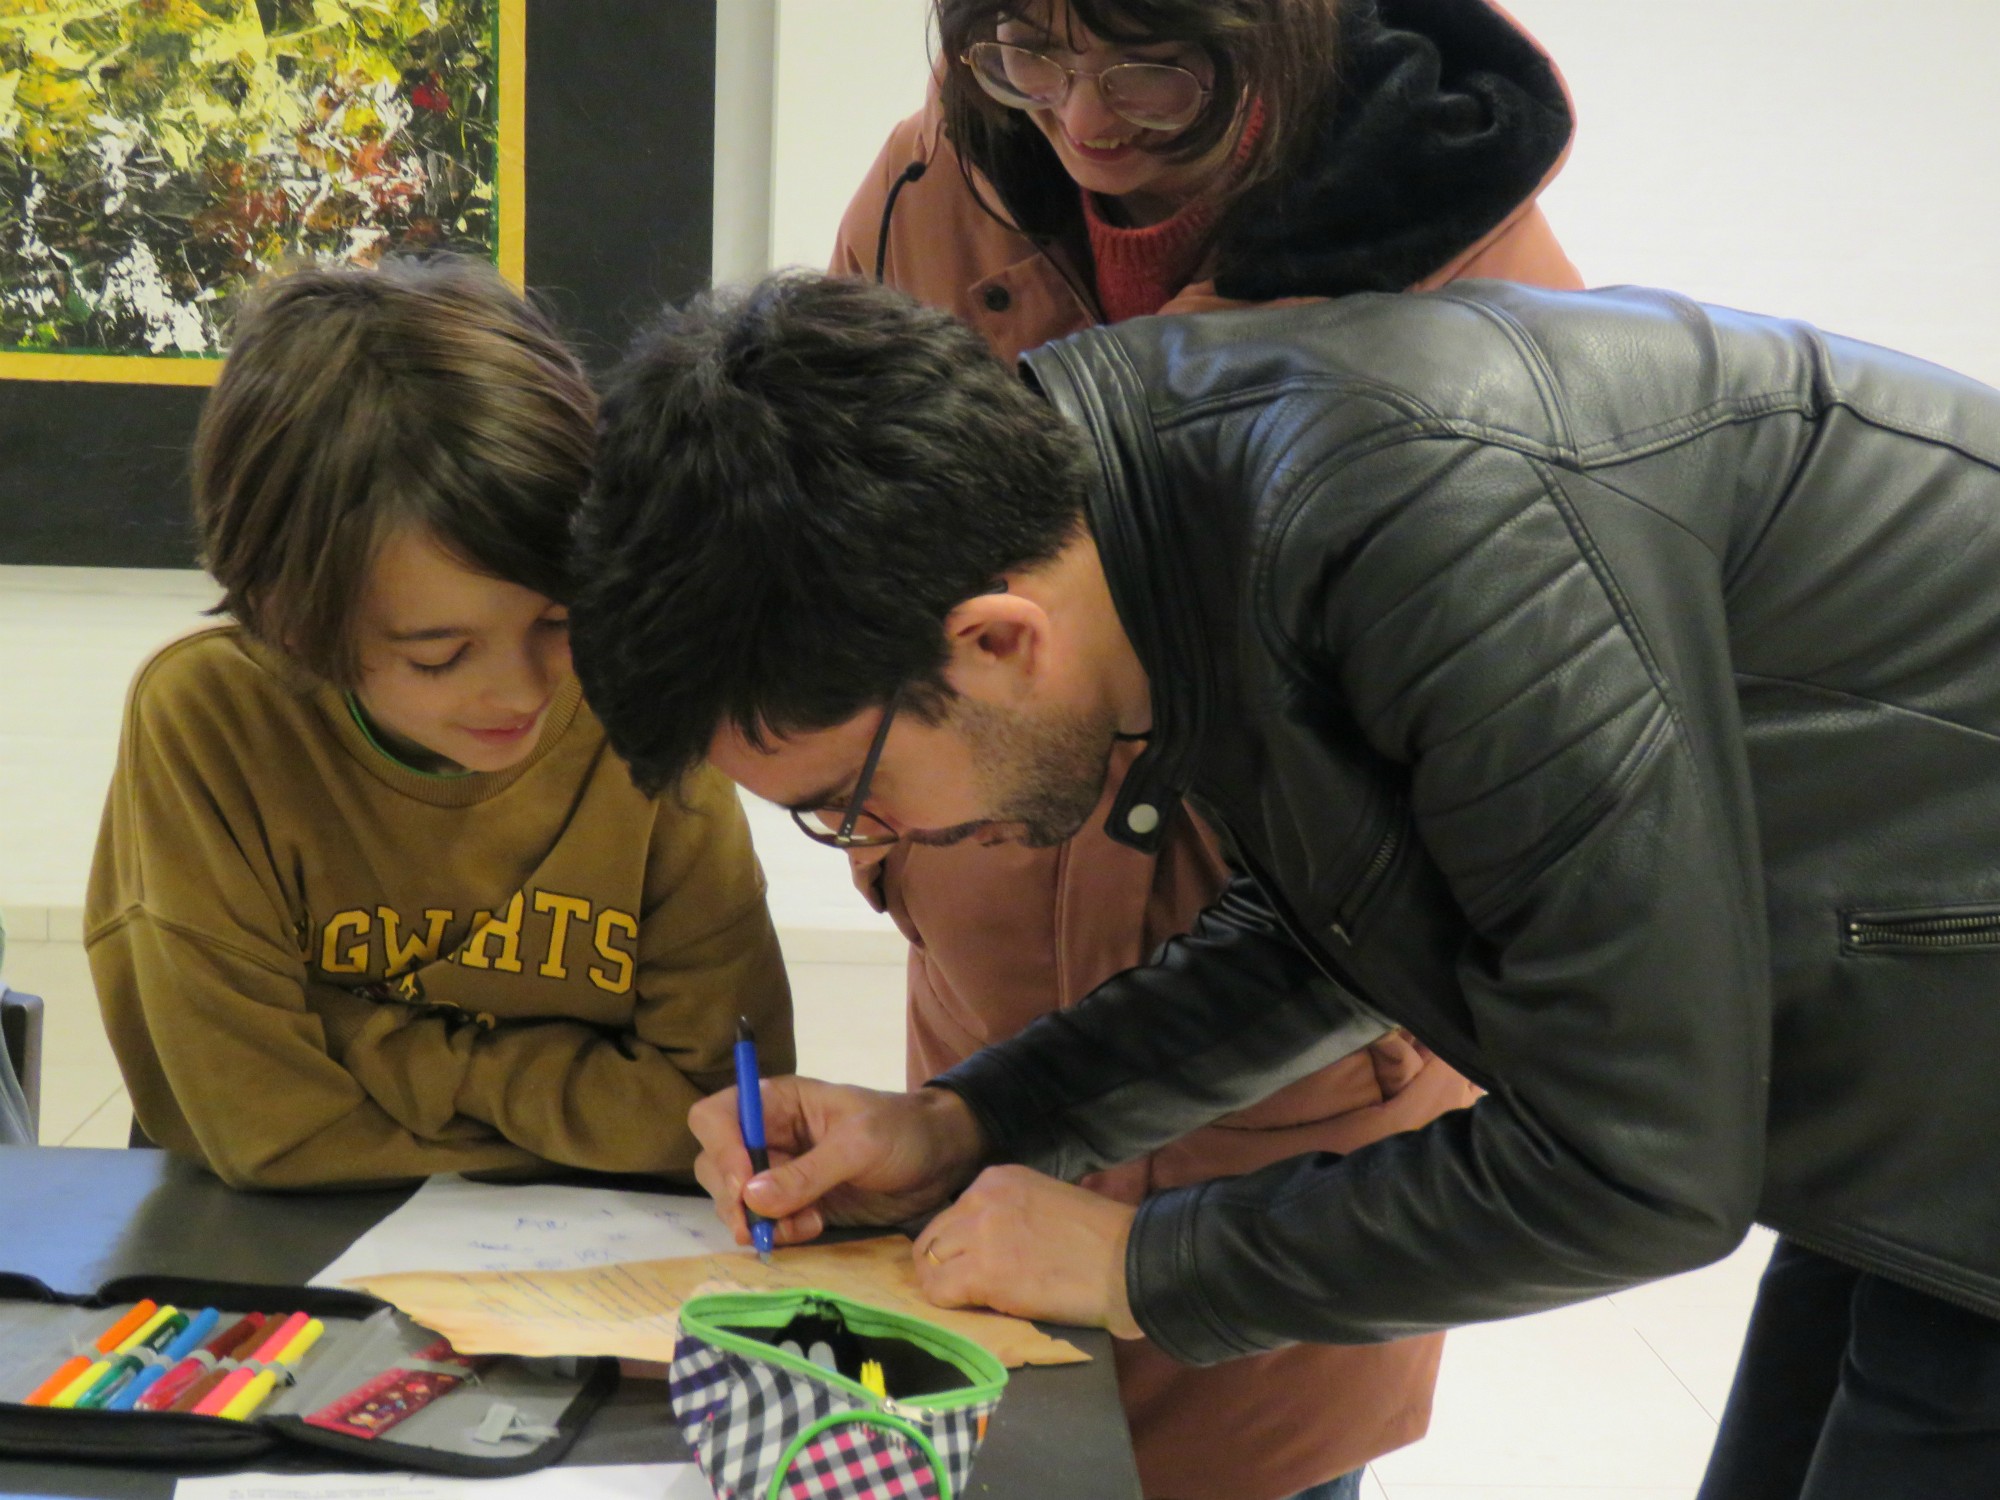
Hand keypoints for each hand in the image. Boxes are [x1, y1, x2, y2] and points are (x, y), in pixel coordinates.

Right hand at [690, 1078, 985, 1246]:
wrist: (941, 1161)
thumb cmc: (904, 1132)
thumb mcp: (860, 1144)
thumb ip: (808, 1171)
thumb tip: (751, 1197)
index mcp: (779, 1103)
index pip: (716, 1117)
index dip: (721, 1151)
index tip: (744, 1187)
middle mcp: (770, 1136)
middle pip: (716, 1164)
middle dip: (733, 1198)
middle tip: (761, 1225)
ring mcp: (781, 1172)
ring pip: (735, 1200)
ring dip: (759, 1220)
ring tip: (806, 1224)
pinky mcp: (796, 1204)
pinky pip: (765, 1222)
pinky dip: (779, 1232)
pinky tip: (813, 1228)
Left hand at [913, 1166, 1141, 1337]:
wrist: (1127, 1262)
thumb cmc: (1100, 1239)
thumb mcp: (1045, 1202)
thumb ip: (1010, 1213)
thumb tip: (984, 1243)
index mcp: (998, 1178)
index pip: (953, 1213)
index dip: (959, 1244)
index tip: (974, 1264)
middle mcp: (982, 1197)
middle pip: (934, 1236)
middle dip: (943, 1264)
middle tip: (965, 1289)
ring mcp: (980, 1233)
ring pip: (929, 1262)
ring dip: (944, 1284)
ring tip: (971, 1301)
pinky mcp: (983, 1272)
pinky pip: (938, 1291)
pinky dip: (948, 1303)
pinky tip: (975, 1309)